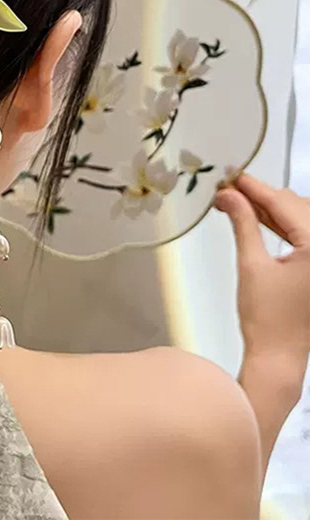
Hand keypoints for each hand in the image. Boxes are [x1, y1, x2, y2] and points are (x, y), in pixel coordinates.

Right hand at [215, 173, 308, 389]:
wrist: (279, 355)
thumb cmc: (266, 315)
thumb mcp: (252, 264)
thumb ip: (243, 223)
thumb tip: (228, 194)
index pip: (285, 205)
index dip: (255, 188)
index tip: (231, 175)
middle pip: (297, 207)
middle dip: (262, 196)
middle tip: (228, 188)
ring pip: (301, 218)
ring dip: (271, 208)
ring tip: (238, 201)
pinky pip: (303, 234)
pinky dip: (281, 224)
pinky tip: (258, 217)